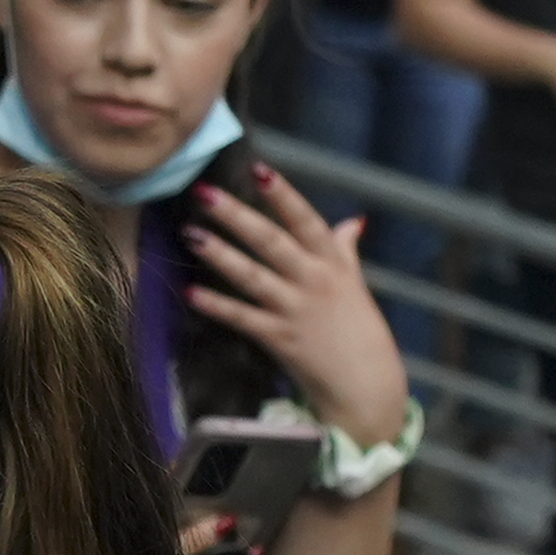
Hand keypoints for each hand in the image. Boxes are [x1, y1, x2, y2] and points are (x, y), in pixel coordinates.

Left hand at [180, 164, 407, 440]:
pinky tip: (189, 292)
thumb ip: (345, 251)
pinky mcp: (280, 339)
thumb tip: (353, 221)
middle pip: (271, 242)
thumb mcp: (356, 285)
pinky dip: (216, 306)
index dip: (283, 195)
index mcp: (333, 263)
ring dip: (220, 254)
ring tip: (189, 233)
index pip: (305, 220)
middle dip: (237, 215)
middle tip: (203, 192)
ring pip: (252, 276)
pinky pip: (242, 318)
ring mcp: (296, 310)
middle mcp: (314, 281)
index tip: (259, 169)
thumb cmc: (359, 331)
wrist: (366, 386)